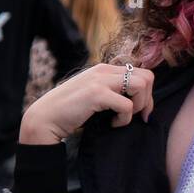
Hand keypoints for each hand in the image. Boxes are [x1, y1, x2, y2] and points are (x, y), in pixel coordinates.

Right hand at [21, 61, 154, 143]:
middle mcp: (104, 70)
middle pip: (147, 76)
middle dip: (148, 99)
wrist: (45, 117)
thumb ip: (112, 91)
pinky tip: (112, 124)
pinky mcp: (96, 94)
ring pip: (141, 85)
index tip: (140, 112)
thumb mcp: (94, 95)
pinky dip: (124, 119)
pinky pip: (127, 105)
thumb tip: (138, 100)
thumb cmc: (70, 111)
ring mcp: (100, 80)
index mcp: (104, 69)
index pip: (141, 72)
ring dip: (138, 106)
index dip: (146, 94)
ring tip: (123, 117)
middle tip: (137, 116)